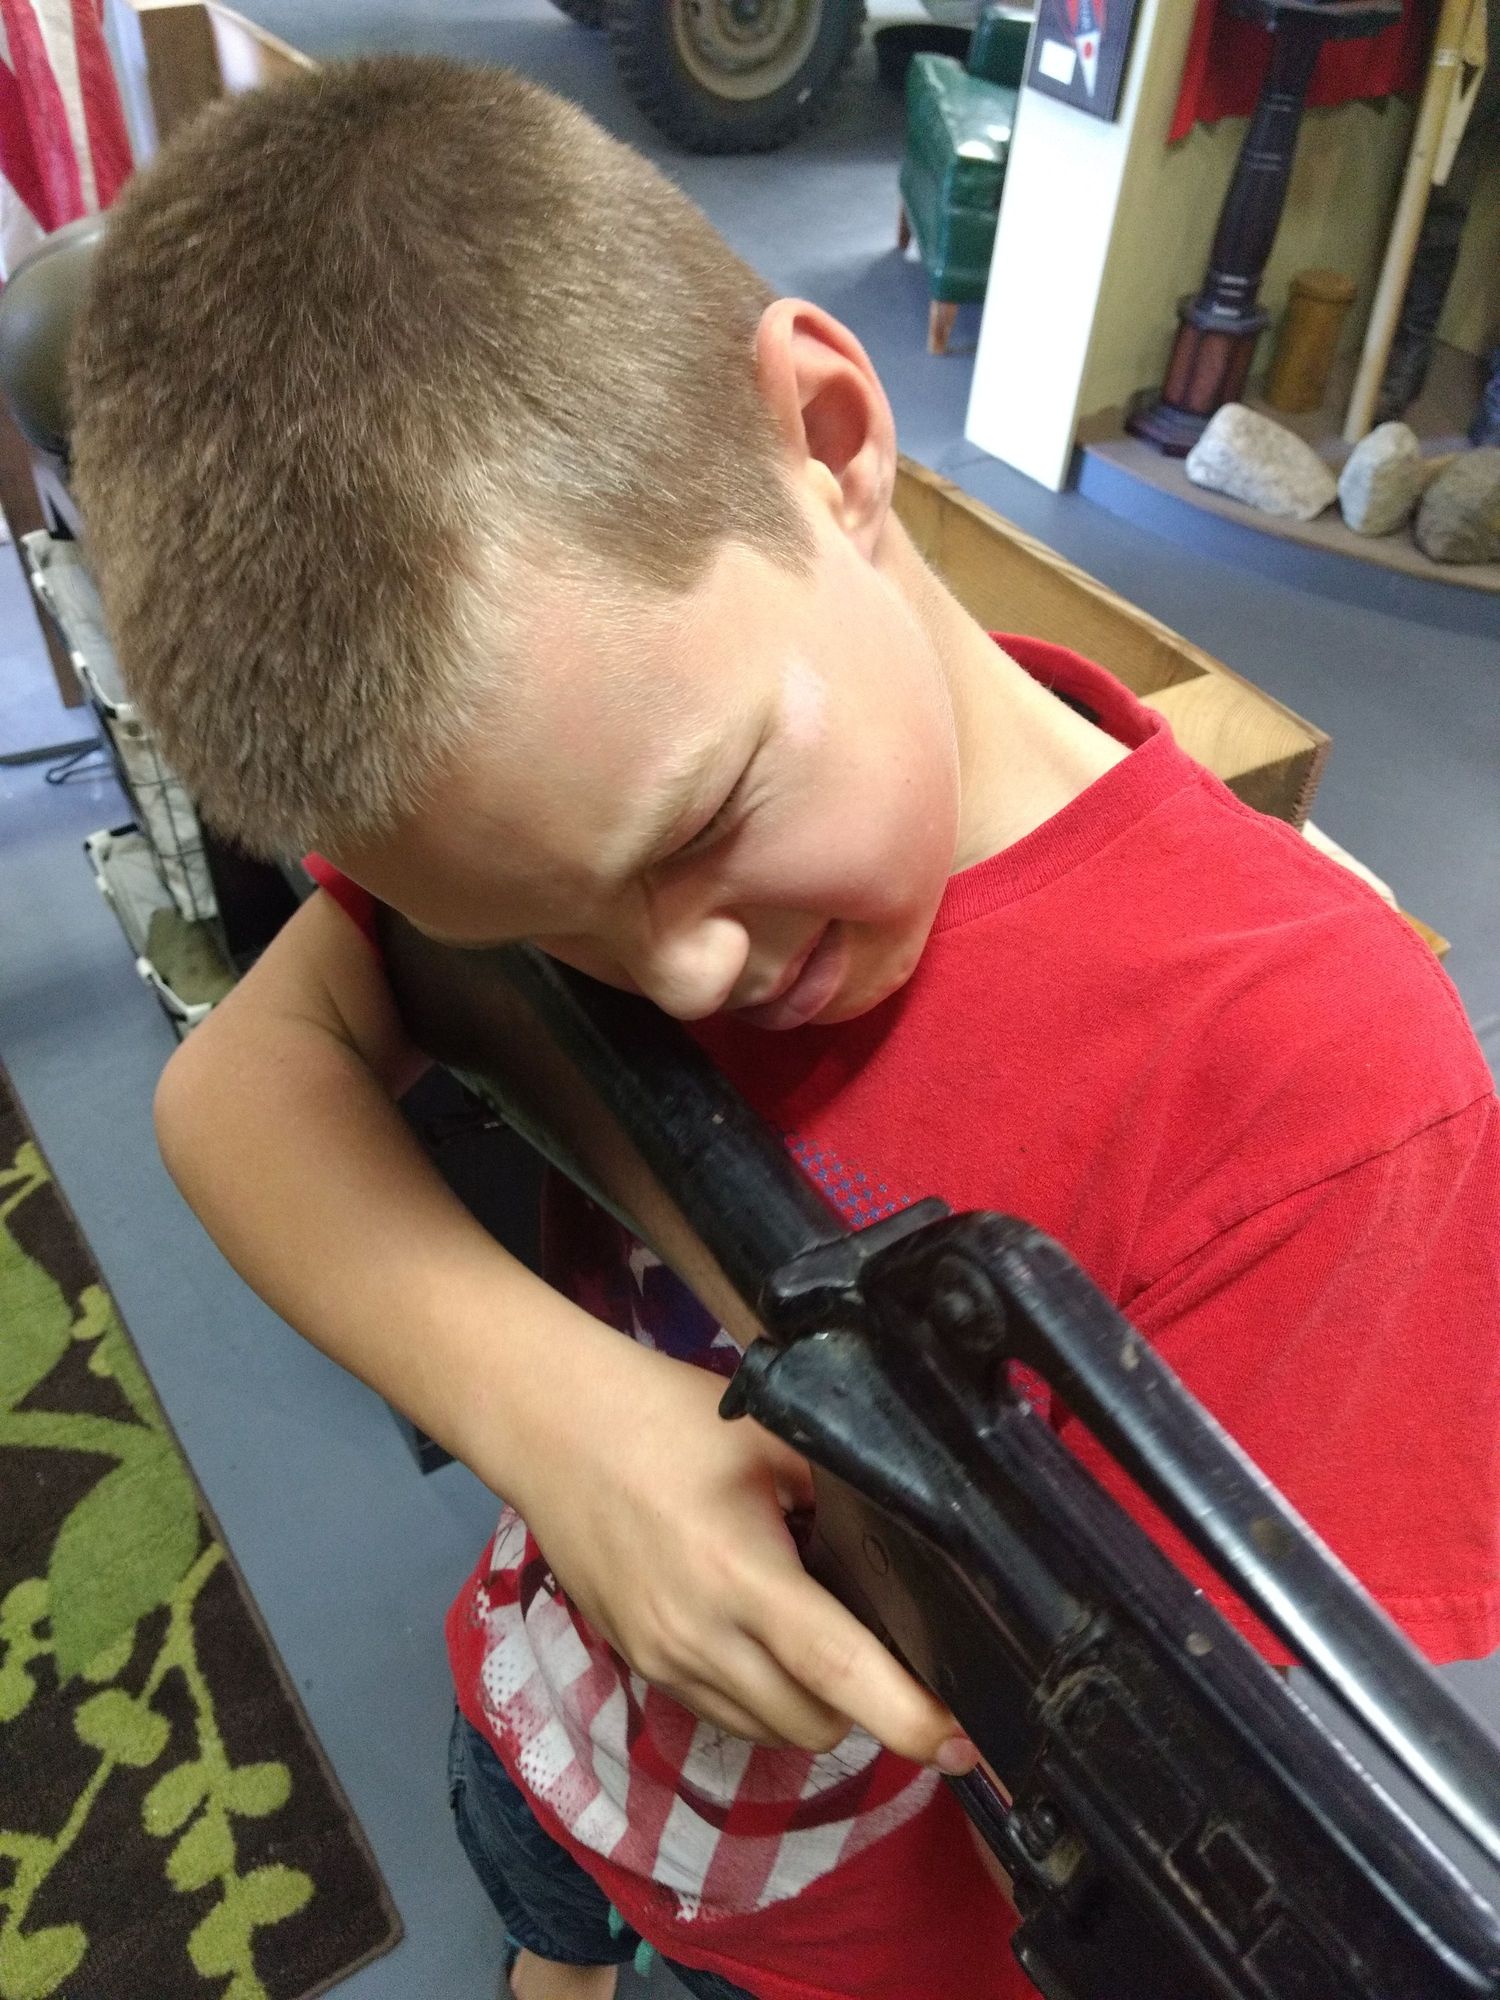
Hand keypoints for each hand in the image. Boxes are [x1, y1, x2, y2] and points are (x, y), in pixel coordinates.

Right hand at [507, 1335, 978, 1769]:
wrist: (549, 1428)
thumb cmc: (662, 1417)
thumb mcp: (767, 1434)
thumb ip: (841, 1486)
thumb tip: (914, 1532)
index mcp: (741, 1574)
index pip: (840, 1672)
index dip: (910, 1719)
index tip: (962, 1745)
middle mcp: (698, 1637)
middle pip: (813, 1727)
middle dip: (863, 1706)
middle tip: (884, 1648)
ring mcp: (662, 1660)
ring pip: (766, 1732)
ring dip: (807, 1706)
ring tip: (817, 1633)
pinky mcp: (638, 1664)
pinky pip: (720, 1711)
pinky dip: (757, 1694)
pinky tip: (759, 1629)